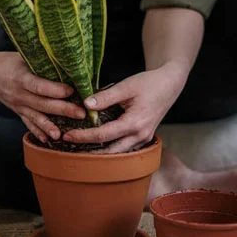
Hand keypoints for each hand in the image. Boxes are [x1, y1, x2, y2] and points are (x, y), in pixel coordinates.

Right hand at [0, 51, 86, 142]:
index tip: (72, 90)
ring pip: (36, 117)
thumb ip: (41, 61)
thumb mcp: (22, 56)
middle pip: (42, 104)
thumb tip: (66, 61)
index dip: (55, 90)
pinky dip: (37, 132)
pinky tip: (48, 140)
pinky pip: (28, 123)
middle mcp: (18, 94)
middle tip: (81, 113)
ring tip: (63, 134)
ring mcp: (17, 105)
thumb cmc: (7, 61)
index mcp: (20, 77)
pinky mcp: (17, 111)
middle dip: (63, 110)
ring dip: (50, 126)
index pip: (39, 86)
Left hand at [63, 61, 188, 152]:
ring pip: (118, 152)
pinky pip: (124, 147)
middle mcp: (140, 136)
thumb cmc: (149, 83)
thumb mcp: (126, 86)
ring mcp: (143, 139)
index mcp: (135, 123)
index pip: (104, 135)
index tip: (67, 135)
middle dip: (89, 150)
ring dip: (99, 152)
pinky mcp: (143, 137)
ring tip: (79, 147)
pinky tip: (97, 143)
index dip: (83, 136)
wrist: (170, 84)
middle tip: (69, 146)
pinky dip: (110, 147)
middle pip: (110, 151)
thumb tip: (85, 105)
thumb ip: (105, 97)